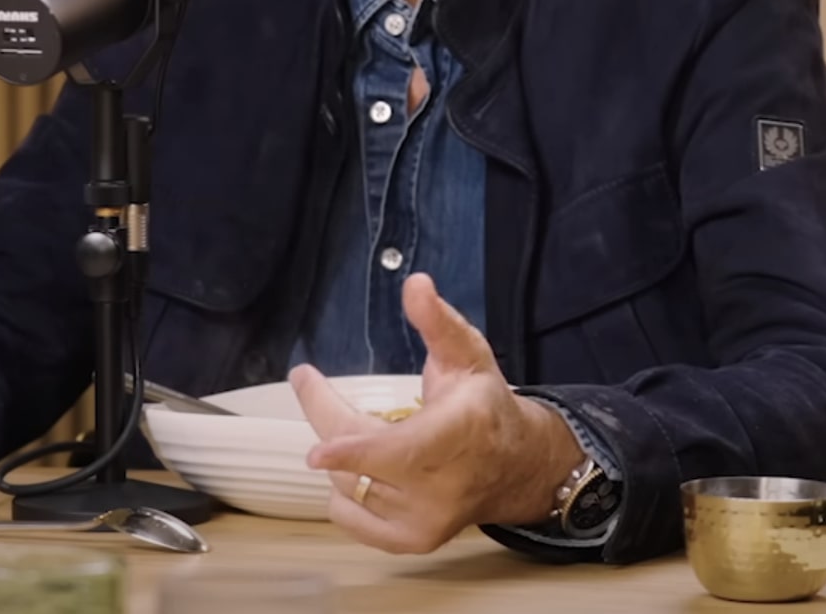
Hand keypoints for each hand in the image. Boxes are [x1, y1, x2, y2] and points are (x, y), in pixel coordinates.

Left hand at [291, 273, 582, 553]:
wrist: (515, 467)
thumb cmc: (484, 405)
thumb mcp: (467, 354)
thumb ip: (437, 322)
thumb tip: (415, 284)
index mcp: (457, 436)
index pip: (400, 453)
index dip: (355, 453)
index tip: (317, 452)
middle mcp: (442, 488)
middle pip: (358, 462)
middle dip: (327, 415)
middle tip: (310, 382)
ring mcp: (425, 521)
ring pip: (349, 486)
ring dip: (343, 452)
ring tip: (359, 426)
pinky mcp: (411, 541)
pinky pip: (349, 516)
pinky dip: (346, 489)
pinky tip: (365, 468)